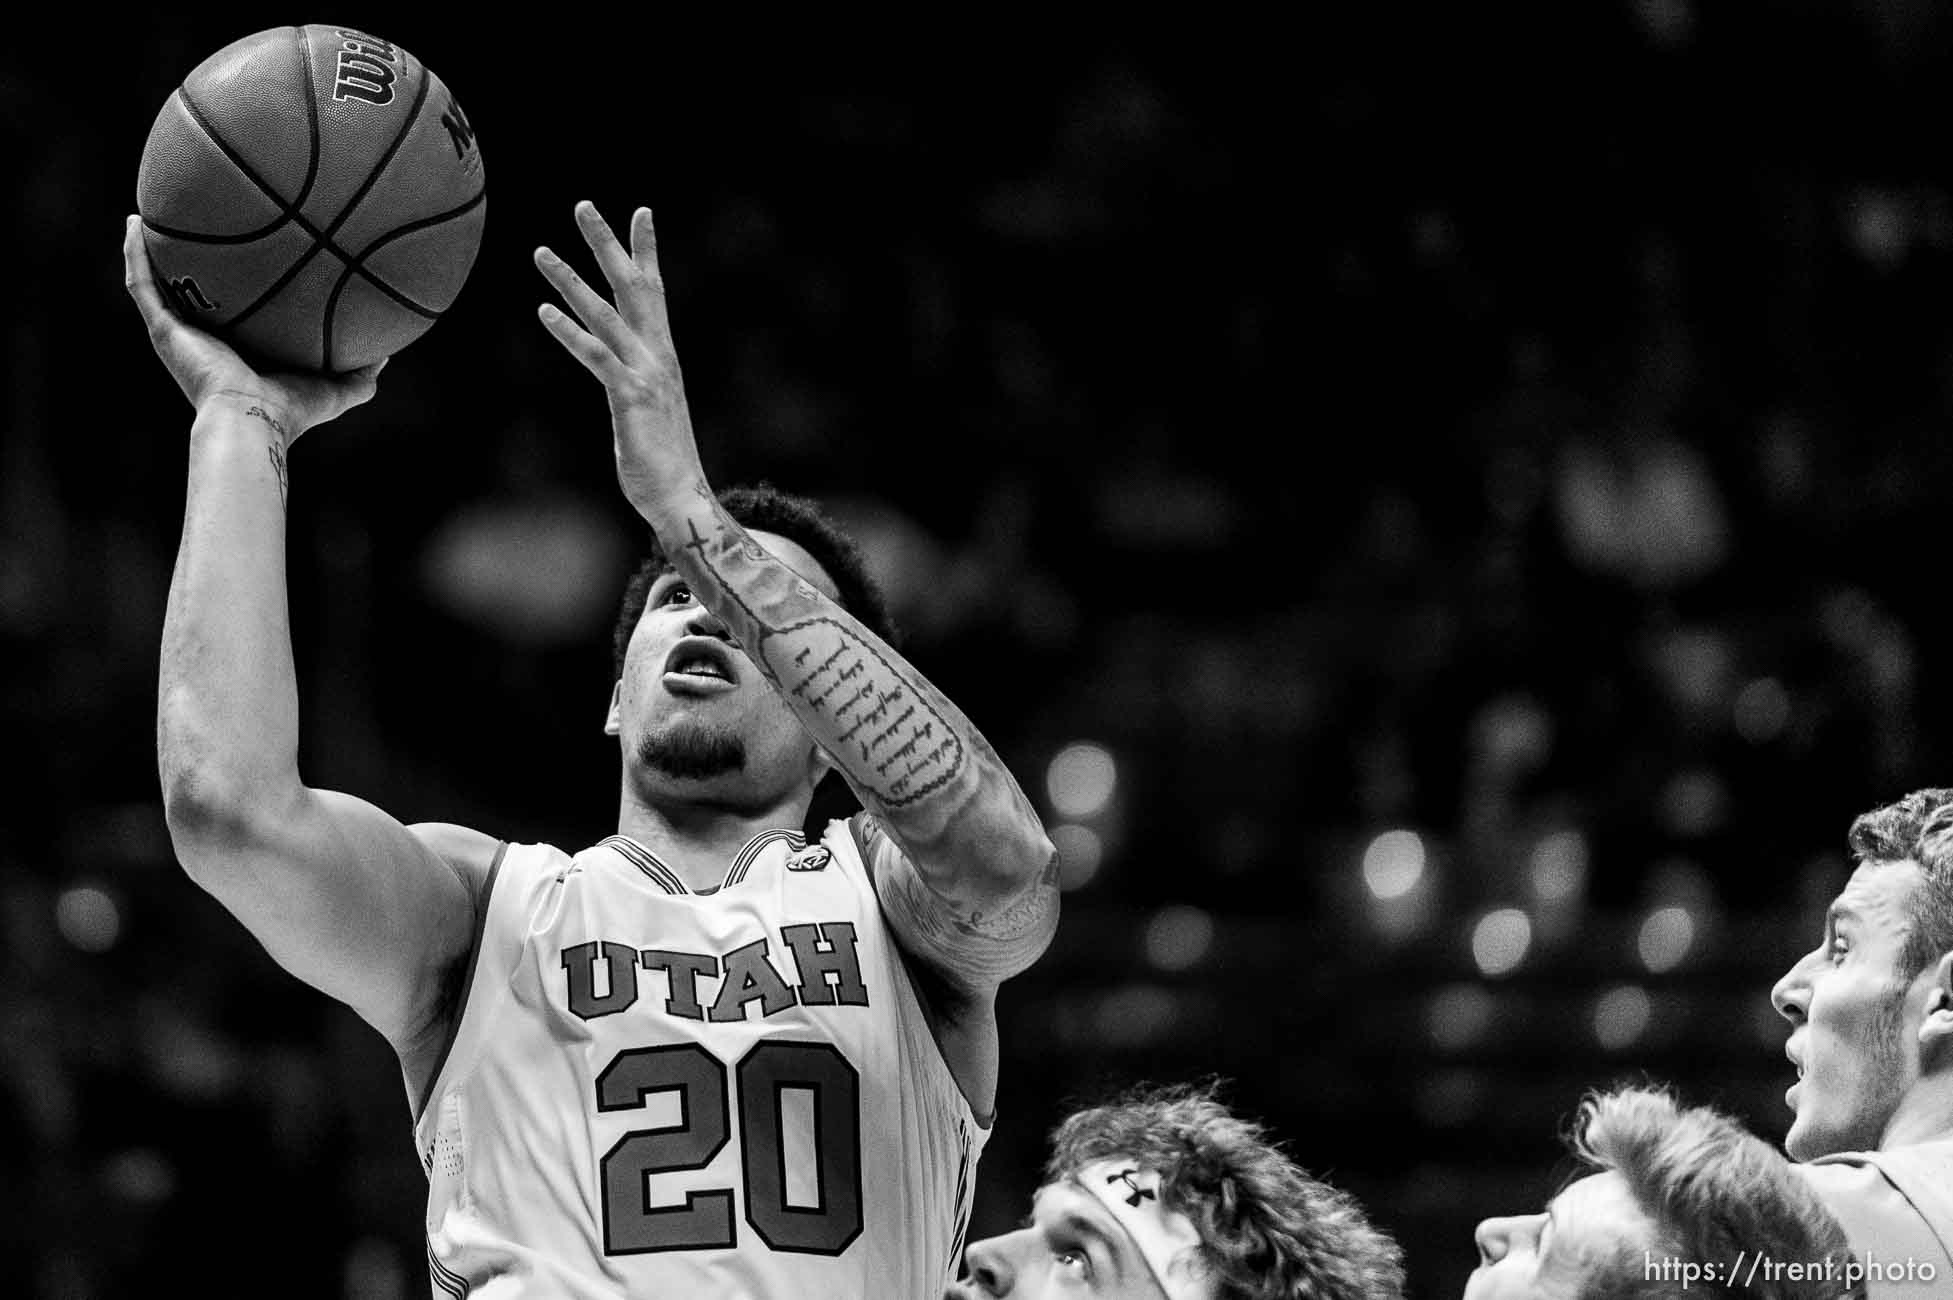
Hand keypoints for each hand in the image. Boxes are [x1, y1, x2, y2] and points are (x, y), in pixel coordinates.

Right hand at [123, 215, 383, 440]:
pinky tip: (134, 222)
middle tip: (195, 226)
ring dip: (150, 249)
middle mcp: (204, 340)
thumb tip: (387, 353)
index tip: (243, 255)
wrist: (253, 420)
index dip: (235, 287)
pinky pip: (142, 284)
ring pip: (158, 283)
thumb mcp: (336, 388)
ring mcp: (179, 334)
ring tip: (147, 214)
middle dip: (190, 264)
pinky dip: (135, 253)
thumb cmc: (290, 412)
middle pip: (192, 293)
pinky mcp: (162, 330)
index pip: (233, 312)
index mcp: (238, 351)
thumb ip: (360, 373)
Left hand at [533, 201, 706, 519]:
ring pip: (605, 314)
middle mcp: (657, 356)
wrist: (683, 499)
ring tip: (540, 251)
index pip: (653, 291)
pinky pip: (596, 356)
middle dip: (608, 244)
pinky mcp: (630, 398)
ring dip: (571, 280)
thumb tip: (620, 376)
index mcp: (662, 356)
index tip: (641, 211)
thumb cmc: (662, 461)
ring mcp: (645, 374)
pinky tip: (544, 310)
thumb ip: (633, 383)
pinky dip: (570, 331)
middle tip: (583, 205)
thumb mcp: (646, 410)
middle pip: (632, 287)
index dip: (645, 251)